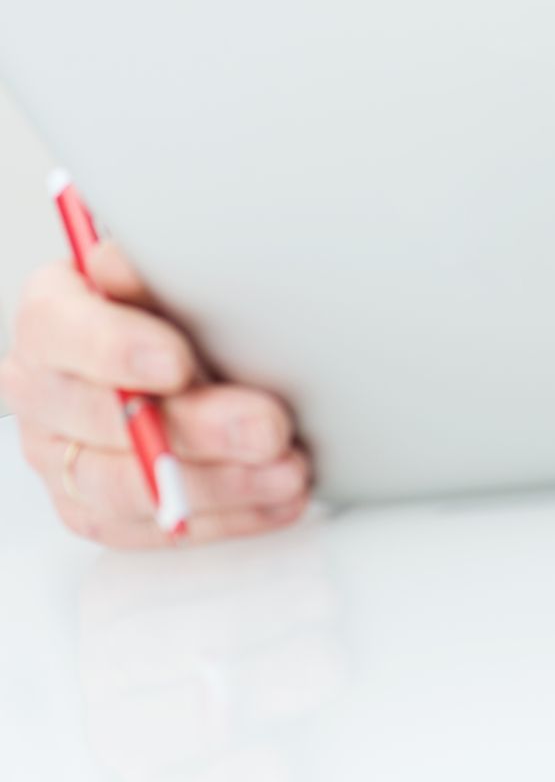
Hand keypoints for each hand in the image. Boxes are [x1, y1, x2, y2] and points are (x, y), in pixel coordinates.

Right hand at [1, 241, 311, 548]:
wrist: (160, 335)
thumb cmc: (166, 294)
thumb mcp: (163, 261)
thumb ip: (158, 261)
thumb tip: (164, 251)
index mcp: (49, 317)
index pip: (65, 333)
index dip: (120, 351)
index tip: (179, 362)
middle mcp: (41, 392)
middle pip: (104, 422)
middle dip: (196, 429)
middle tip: (267, 426)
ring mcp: (61, 456)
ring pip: (126, 489)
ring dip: (218, 484)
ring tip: (287, 471)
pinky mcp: (93, 508)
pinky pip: (151, 530)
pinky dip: (222, 518)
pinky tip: (274, 501)